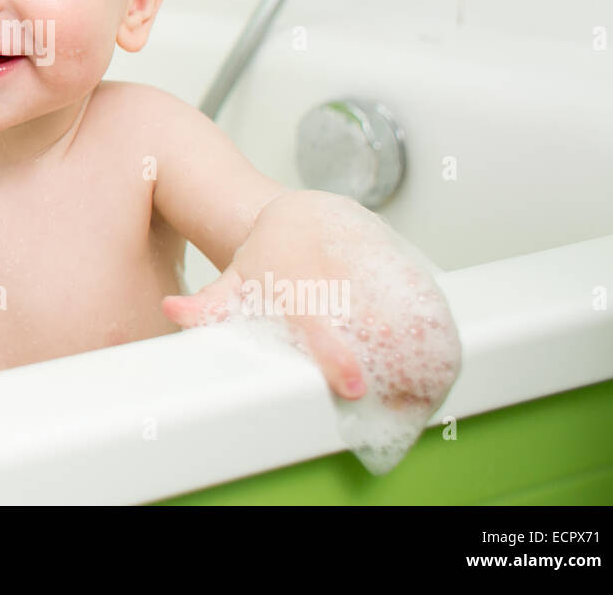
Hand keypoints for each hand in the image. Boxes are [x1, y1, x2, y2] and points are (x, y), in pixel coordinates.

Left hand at [162, 191, 460, 411]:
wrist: (306, 214)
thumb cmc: (268, 259)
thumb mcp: (236, 281)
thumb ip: (208, 305)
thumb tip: (174, 310)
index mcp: (301, 288)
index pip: (319, 325)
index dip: (335, 356)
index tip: (351, 385)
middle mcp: (342, 279)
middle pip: (373, 327)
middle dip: (388, 365)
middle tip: (397, 399)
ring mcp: (376, 274)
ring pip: (407, 319)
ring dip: (419, 359)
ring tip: (420, 393)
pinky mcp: (402, 272)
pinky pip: (428, 307)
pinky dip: (437, 336)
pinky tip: (437, 365)